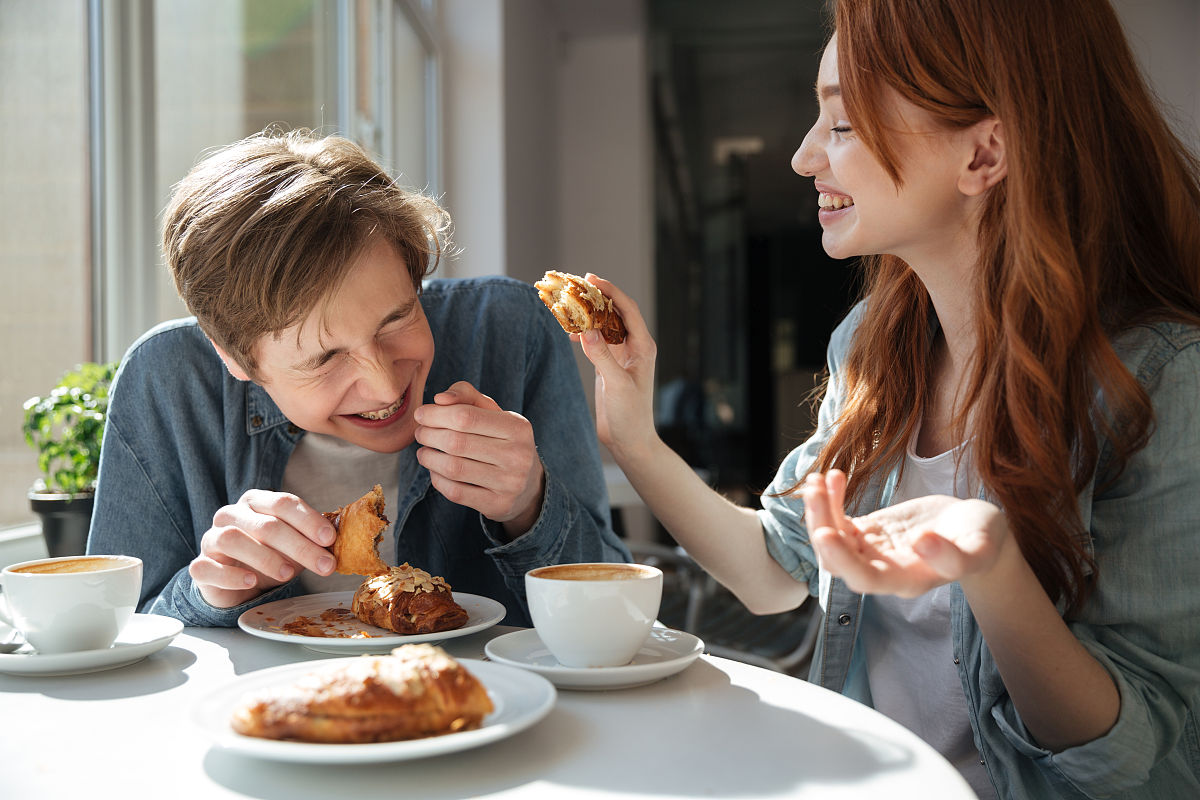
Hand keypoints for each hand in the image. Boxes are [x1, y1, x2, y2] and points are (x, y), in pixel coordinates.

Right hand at [189, 490, 336, 607]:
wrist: (235, 580)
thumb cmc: (269, 555)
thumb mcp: (293, 545)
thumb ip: (311, 539)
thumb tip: (339, 542)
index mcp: (257, 502)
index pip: (283, 503)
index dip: (309, 520)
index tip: (330, 539)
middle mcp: (232, 515)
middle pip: (265, 524)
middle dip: (299, 545)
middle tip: (323, 565)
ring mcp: (211, 538)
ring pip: (233, 539)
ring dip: (265, 557)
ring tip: (288, 575)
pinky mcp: (199, 565)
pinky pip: (208, 567)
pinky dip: (231, 575)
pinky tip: (252, 582)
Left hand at [413, 380, 544, 537]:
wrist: (527, 486)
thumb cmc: (502, 440)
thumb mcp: (493, 413)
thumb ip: (467, 396)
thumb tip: (439, 399)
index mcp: (517, 427)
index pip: (466, 416)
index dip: (436, 414)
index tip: (420, 414)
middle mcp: (518, 455)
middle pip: (456, 442)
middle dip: (429, 435)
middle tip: (420, 433)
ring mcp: (510, 483)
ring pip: (453, 468)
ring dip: (429, 458)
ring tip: (423, 451)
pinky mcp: (498, 504)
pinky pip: (456, 492)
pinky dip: (438, 480)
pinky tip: (435, 471)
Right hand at [574, 274, 658, 459]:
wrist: (629, 441)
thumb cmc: (630, 416)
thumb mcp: (616, 385)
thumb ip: (602, 357)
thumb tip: (586, 330)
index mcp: (643, 347)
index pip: (627, 310)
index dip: (610, 291)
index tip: (591, 279)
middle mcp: (634, 347)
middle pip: (615, 312)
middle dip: (597, 298)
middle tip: (576, 285)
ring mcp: (621, 355)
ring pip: (604, 325)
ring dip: (588, 315)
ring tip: (569, 305)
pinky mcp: (608, 365)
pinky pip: (596, 340)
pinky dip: (583, 333)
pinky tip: (570, 332)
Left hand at [802, 470, 1010, 596]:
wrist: (976, 528)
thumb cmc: (982, 540)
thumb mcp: (981, 548)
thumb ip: (955, 556)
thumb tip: (922, 545)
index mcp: (907, 580)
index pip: (864, 579)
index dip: (842, 559)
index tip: (826, 533)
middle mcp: (882, 570)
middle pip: (836, 561)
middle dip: (820, 526)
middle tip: (815, 491)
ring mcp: (871, 550)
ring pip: (831, 539)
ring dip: (818, 511)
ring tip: (817, 479)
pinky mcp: (868, 530)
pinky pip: (838, 520)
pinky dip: (830, 500)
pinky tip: (832, 476)